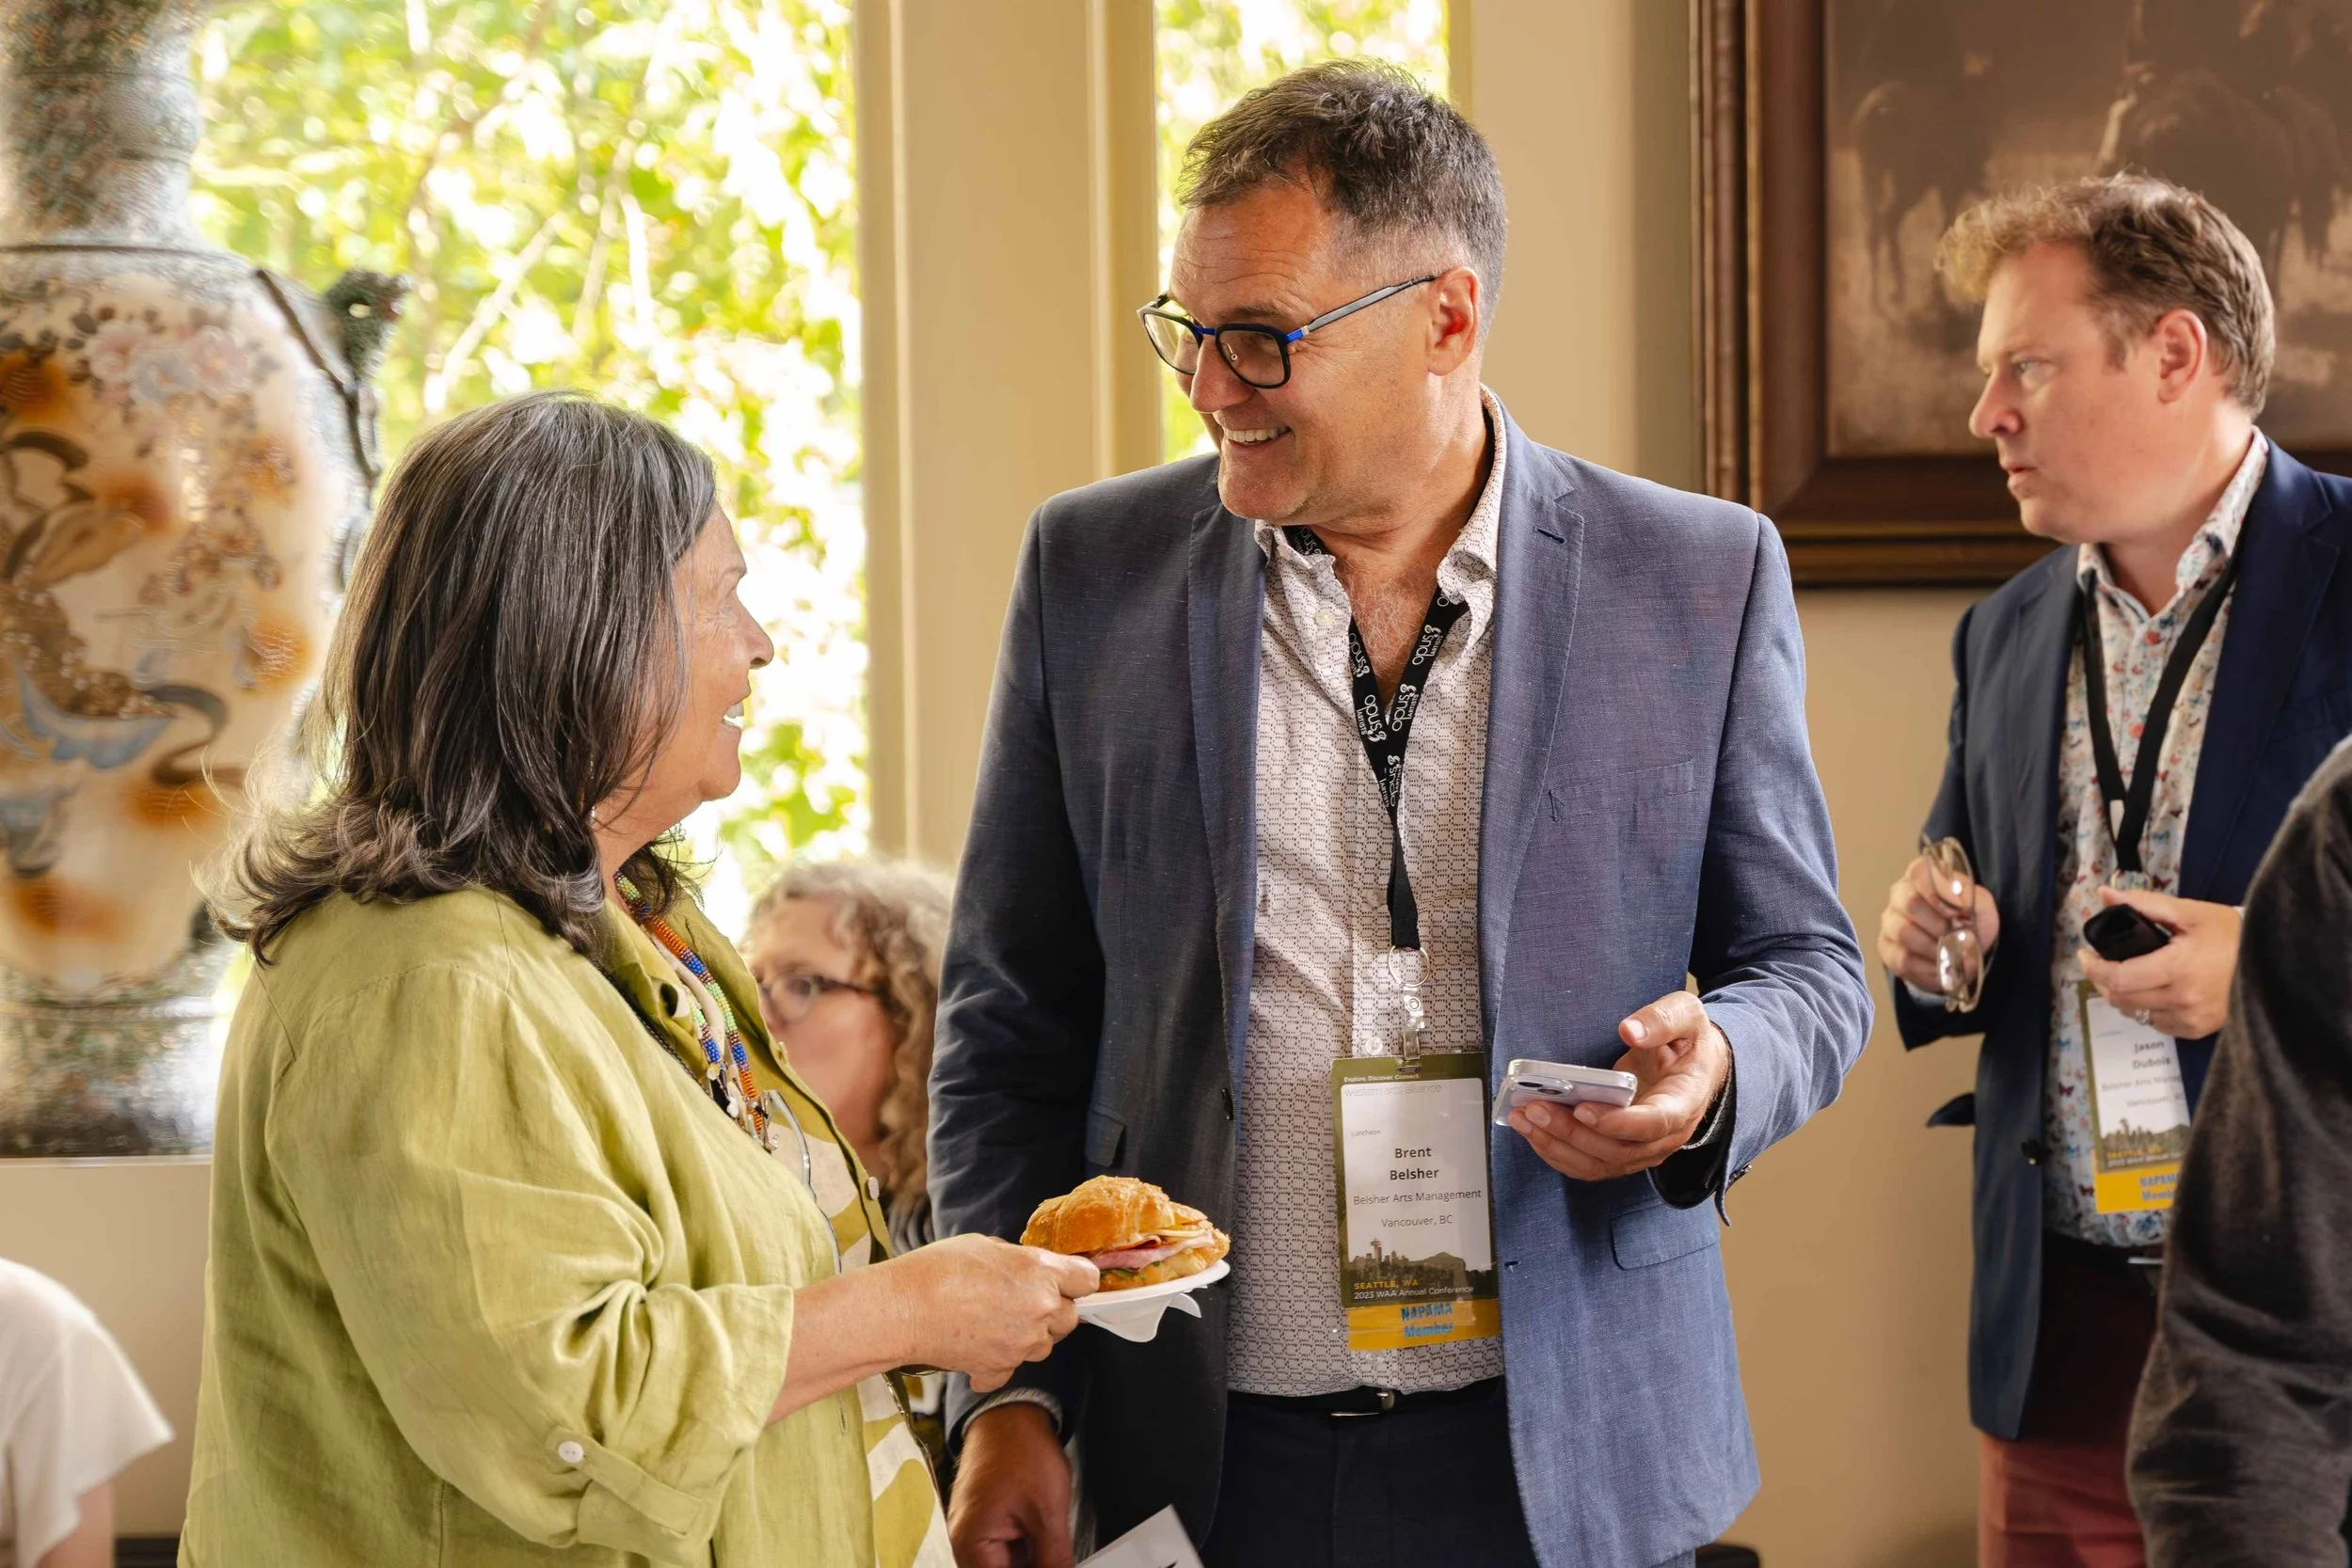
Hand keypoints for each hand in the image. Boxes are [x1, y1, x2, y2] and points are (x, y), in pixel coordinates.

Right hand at [891, 1235, 1095, 1392]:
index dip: (1077, 1278)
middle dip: (1054, 1308)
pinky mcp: (1001, 1367)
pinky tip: (978, 1344)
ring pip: (1045, 1344)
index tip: (1068, 1278)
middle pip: (1071, 1317)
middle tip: (1023, 1298)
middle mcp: (1040, 1310)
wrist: (904, 1309)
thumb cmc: (938, 1268)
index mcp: (1041, 1273)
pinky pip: (1013, 1366)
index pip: (1087, 1279)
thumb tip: (1026, 1269)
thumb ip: (1017, 1260)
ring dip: (1030, 1334)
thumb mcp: (985, 1246)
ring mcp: (1022, 1343)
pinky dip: (1000, 1360)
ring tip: (996, 1319)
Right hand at [950, 1402, 1072, 1567]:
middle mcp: (964, 1542)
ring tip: (1048, 1535)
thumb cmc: (1021, 1450)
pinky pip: (1005, 1550)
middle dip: (1033, 1564)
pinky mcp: (984, 1523)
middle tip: (1055, 1552)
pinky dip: (1026, 1549)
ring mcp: (973, 1532)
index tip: (1054, 1566)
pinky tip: (1042, 1536)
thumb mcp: (1048, 1513)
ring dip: (1031, 1558)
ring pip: (1006, 1564)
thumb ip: (1053, 1560)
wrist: (1012, 1412)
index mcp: (971, 1544)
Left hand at [1508, 991, 1730, 1179]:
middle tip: (1535, 1107)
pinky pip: (1590, 1165)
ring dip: (1557, 1146)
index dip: (1617, 1122)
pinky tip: (1532, 1132)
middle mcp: (1665, 1136)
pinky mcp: (1624, 1153)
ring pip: (1599, 1163)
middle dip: (1572, 1132)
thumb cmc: (1689, 1043)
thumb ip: (1662, 1019)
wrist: (1698, 1068)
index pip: (1653, 1124)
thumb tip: (1630, 1030)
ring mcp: (1644, 1150)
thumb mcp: (1687, 1016)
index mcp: (1684, 1103)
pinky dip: (1558, 1153)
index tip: (1582, 1108)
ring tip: (1523, 1118)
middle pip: (1618, 1150)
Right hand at [1877, 852, 2000, 994]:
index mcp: (1921, 876)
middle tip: (1958, 936)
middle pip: (1909, 903)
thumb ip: (1969, 896)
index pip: (1919, 873)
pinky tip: (1942, 968)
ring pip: (1903, 932)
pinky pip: (1902, 959)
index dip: (1938, 893)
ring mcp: (1890, 922)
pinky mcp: (1887, 949)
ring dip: (1934, 947)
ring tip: (1952, 954)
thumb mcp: (1980, 904)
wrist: (1965, 948)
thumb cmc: (1970, 920)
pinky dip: (1928, 968)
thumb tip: (1955, 899)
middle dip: (1940, 925)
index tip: (1957, 912)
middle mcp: (1899, 895)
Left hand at [2078, 886, 2240, 1038]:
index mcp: (2179, 970)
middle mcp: (2183, 1001)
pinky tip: (2151, 990)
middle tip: (2100, 962)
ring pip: (2137, 1013)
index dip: (2094, 968)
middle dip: (2103, 981)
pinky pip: (2157, 1023)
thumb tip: (2105, 894)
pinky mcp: (2199, 1030)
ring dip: (2123, 996)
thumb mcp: (2191, 912)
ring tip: (2124, 974)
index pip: (2119, 979)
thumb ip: (2145, 904)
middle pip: (2121, 1000)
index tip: (2084, 954)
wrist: (2274, 962)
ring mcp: (2191, 1020)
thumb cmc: (2232, 935)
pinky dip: (2146, 1007)